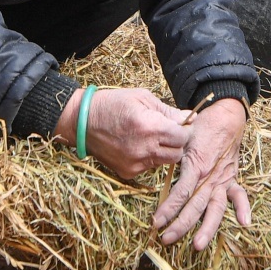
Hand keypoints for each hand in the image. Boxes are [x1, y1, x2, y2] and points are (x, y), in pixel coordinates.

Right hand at [55, 86, 188, 179]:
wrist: (82, 122)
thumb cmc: (112, 104)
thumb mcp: (142, 98)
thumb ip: (168, 110)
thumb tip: (189, 117)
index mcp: (151, 127)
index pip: (183, 137)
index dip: (184, 130)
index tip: (179, 125)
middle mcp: (145, 149)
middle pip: (177, 154)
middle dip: (176, 143)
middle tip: (167, 132)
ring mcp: (136, 163)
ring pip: (164, 162)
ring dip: (163, 151)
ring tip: (150, 138)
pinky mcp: (127, 172)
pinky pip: (148, 167)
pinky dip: (148, 158)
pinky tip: (136, 146)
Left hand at [153, 98, 252, 249]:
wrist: (225, 117)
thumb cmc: (200, 127)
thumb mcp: (182, 137)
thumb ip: (170, 153)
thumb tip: (151, 159)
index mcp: (196, 164)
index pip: (181, 192)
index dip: (168, 209)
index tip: (156, 222)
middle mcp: (210, 176)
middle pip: (196, 206)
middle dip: (181, 225)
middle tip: (167, 239)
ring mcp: (223, 179)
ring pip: (216, 208)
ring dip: (208, 228)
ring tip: (198, 245)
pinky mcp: (232, 179)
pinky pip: (240, 195)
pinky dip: (244, 208)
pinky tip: (244, 223)